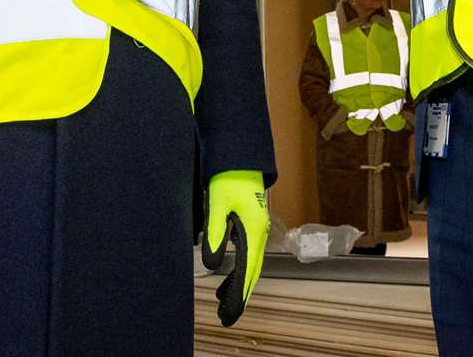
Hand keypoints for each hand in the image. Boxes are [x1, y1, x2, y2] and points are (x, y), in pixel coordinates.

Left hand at [200, 169, 268, 326]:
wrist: (240, 156)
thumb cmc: (228, 177)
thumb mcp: (217, 203)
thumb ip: (215, 233)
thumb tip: (213, 264)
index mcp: (254, 230)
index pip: (247, 270)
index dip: (238, 294)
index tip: (229, 312)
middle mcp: (259, 233)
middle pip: (252, 271)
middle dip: (239, 294)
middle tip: (225, 315)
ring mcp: (257, 228)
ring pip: (250, 263)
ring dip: (238, 283)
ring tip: (222, 300)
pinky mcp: (251, 223)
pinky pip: (247, 253)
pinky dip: (239, 268)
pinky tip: (227, 275)